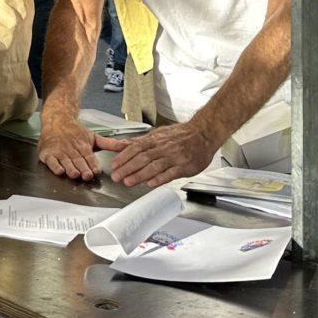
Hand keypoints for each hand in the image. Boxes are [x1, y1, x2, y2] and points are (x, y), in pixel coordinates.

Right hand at [37, 115, 129, 181]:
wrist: (56, 120)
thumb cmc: (75, 131)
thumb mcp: (93, 136)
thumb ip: (110, 144)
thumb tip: (127, 145)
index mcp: (83, 146)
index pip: (89, 157)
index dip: (92, 164)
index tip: (96, 171)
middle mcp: (71, 149)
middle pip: (78, 160)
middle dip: (82, 168)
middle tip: (87, 175)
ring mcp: (59, 151)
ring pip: (66, 161)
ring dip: (70, 168)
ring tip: (75, 174)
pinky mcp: (47, 154)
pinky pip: (51, 161)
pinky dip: (55, 166)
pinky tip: (60, 170)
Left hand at [103, 121, 218, 188]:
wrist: (203, 133)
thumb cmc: (180, 135)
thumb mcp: (158, 134)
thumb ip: (140, 141)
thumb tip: (122, 144)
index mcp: (156, 140)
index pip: (136, 147)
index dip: (124, 156)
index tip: (114, 165)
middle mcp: (164, 148)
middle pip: (143, 158)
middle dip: (128, 168)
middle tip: (117, 176)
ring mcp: (174, 157)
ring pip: (155, 166)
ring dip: (140, 175)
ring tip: (129, 182)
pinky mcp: (184, 166)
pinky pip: (171, 173)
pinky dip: (160, 178)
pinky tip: (151, 184)